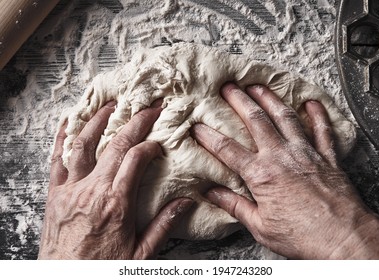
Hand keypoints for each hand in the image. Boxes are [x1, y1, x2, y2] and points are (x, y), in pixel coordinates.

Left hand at [39, 101, 192, 259]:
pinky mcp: (54, 194)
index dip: (149, 145)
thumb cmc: (103, 269)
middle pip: (115, 145)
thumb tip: (186, 202)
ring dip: (98, 120)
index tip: (157, 142)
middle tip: (148, 107)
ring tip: (111, 104)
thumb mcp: (141, 253)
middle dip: (135, 122)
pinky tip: (69, 122)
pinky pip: (56, 160)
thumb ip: (163, 225)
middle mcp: (92, 191)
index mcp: (116, 204)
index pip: (136, 159)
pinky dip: (62, 138)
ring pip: (83, 144)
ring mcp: (70, 190)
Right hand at [192, 83, 378, 258]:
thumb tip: (211, 192)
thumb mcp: (260, 226)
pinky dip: (317, 115)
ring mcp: (305, 153)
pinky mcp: (326, 157)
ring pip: (284, 117)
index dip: (209, 136)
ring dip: (270, 99)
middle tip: (229, 87)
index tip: (197, 126)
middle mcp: (281, 156)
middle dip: (239, 101)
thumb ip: (234, 205)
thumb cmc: (301, 236)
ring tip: (258, 86)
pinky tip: (311, 103)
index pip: (227, 149)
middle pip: (256, 121)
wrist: (342, 238)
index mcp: (261, 174)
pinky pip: (322, 129)